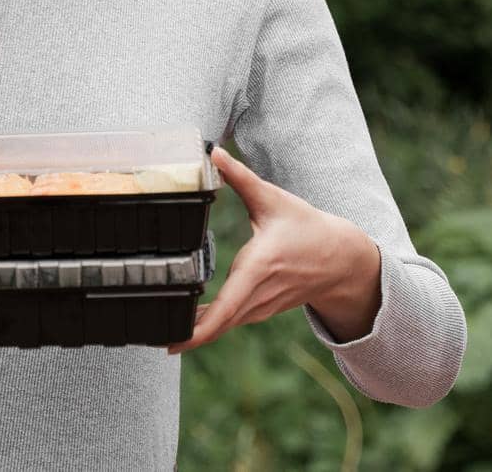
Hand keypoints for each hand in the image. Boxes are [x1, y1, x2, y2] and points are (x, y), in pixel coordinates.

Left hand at [166, 145, 381, 354]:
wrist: (341, 259)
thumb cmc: (306, 227)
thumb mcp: (273, 199)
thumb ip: (240, 177)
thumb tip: (213, 151)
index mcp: (260, 267)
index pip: (227, 306)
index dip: (199, 327)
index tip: (174, 340)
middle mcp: (259, 293)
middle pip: (219, 324)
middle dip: (186, 336)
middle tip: (150, 338)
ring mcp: (261, 306)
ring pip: (223, 325)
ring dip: (194, 332)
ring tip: (159, 331)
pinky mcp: (261, 308)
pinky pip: (230, 321)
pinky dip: (208, 326)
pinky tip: (185, 323)